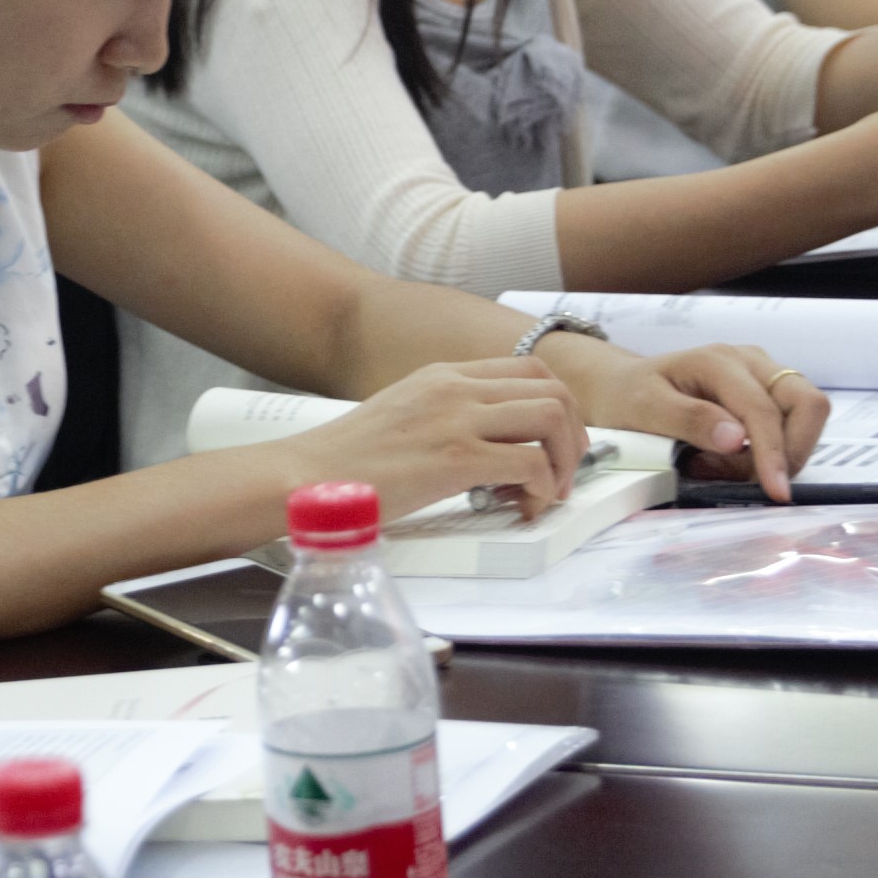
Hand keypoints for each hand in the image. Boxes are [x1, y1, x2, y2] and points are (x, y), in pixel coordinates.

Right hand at [300, 356, 580, 524]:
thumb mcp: (402, 412)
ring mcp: (457, 420)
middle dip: (571, 435)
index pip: (530, 371)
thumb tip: (486, 444)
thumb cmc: (346, 459)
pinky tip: (525, 506)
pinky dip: (543, 489)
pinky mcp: (456, 459)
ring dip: (563, 461)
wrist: (306, 476)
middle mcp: (456, 388)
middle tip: (562, 472)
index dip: (558, 408)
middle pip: (553, 391)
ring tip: (547, 491)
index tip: (553, 443)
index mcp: (444, 375)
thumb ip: (445, 415)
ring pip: (552, 419)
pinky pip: (531, 465)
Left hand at [537, 334, 824, 499]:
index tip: (776, 491)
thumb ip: (689, 421)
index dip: (774, 454)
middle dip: (790, 451)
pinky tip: (727, 460)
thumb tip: (737, 440)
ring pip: (805, 416)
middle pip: (808, 404)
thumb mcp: (644, 410)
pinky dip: (768, 451)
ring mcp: (762, 374)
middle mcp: (749, 362)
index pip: (764, 409)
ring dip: (777, 453)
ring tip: (722, 466)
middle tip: (750, 480)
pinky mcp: (765, 392)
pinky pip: (789, 425)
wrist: (619, 387)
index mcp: (719, 362)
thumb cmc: (627, 397)